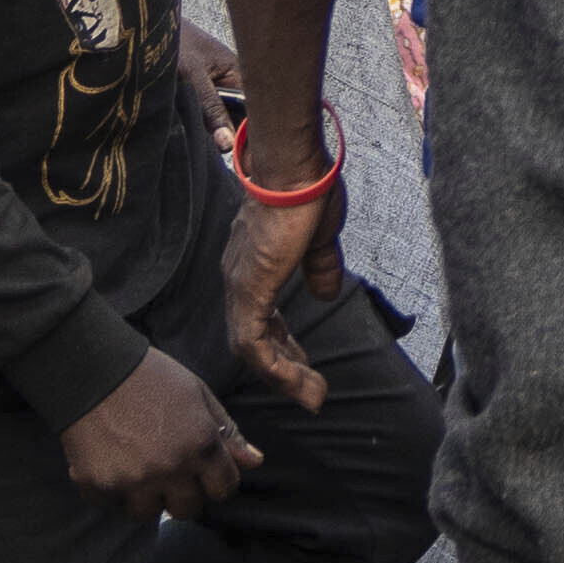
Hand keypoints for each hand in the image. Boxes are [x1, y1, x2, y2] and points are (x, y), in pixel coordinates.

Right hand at [53, 345, 259, 514]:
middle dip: (182, 494)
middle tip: (168, 471)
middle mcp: (171, 469)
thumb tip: (254, 462)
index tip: (204, 473)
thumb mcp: (199, 394)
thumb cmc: (152, 376)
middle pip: (187, 510)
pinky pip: (112, 505)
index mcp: (201, 445)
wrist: (94, 369)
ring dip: (145, 496)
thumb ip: (228, 432)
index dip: (216, 481)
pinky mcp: (99, 485)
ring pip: (147, 513)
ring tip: (137, 467)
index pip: (223, 489)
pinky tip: (111, 463)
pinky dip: (112, 490)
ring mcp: (133, 481)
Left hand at [219, 185, 342, 404]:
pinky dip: (276, 368)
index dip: (281, 346)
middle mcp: (238, 279)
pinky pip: (254, 344)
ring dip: (282, 376)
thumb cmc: (307, 193)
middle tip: (311, 389)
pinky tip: (300, 379)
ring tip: (312, 394)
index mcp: (252, 266)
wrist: (295, 169)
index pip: (259, 319)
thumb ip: (319, 269)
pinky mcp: (249, 291)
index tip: (305, 365)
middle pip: (252, 339)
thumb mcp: (319, 240)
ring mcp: (240, 286)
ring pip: (250, 349)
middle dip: (283, 368)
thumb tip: (325, 293)